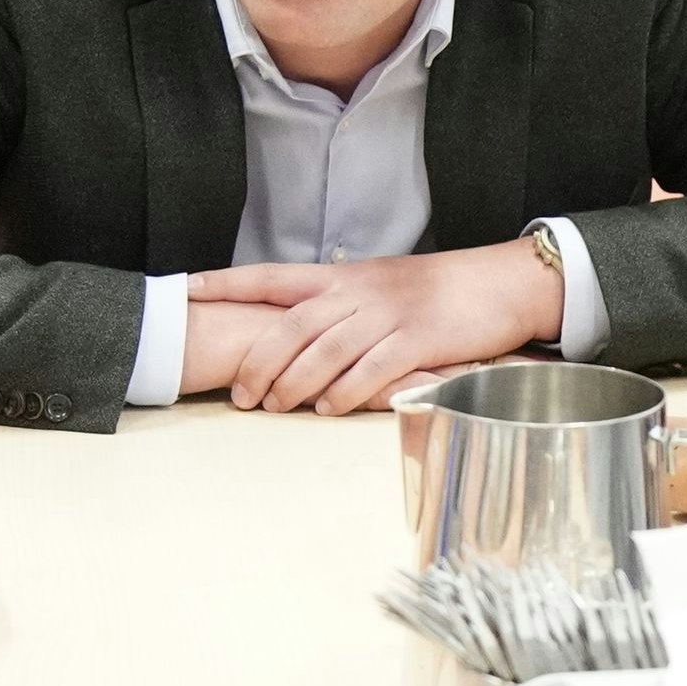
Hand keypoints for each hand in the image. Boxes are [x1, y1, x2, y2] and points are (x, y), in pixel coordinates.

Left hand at [189, 243, 562, 414]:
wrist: (499, 283)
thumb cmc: (437, 292)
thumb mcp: (380, 287)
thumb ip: (338, 306)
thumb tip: (296, 334)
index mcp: (342, 275)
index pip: (272, 276)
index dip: (227, 283)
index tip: (186, 290)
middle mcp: (358, 291)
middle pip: (291, 324)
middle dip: (258, 360)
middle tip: (238, 394)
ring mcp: (388, 314)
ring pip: (326, 349)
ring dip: (294, 382)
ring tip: (274, 407)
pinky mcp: (419, 339)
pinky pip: (373, 368)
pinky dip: (346, 391)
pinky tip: (328, 410)